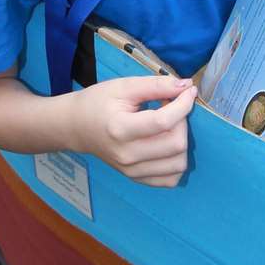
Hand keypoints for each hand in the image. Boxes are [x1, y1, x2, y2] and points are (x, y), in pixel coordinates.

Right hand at [72, 75, 196, 187]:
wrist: (76, 127)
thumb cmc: (98, 102)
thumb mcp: (124, 86)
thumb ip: (156, 85)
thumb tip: (187, 85)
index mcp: (120, 129)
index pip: (163, 122)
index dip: (183, 104)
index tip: (188, 91)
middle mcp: (127, 155)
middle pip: (176, 144)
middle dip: (183, 121)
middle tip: (171, 106)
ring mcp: (132, 171)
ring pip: (178, 164)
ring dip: (181, 140)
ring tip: (168, 125)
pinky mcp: (136, 178)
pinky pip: (171, 179)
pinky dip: (176, 161)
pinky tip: (166, 143)